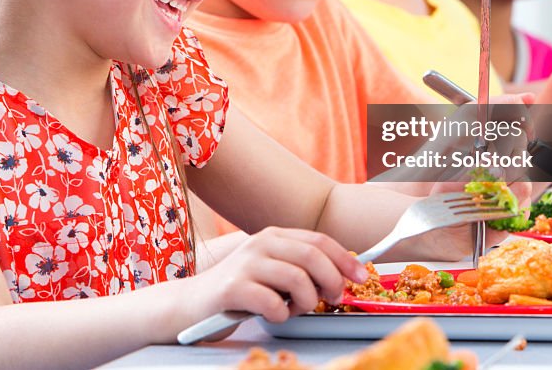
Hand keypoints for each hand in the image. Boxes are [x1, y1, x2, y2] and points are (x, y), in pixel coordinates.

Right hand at [186, 227, 364, 325]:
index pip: (319, 240)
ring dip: (307, 301)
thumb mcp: (271, 272)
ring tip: (296, 310)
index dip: (344, 258)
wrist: (190, 304)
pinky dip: (281, 314)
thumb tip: (341, 277)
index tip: (361, 276)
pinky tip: (272, 314)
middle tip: (333, 298)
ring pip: (297, 278)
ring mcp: (245, 265)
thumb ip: (300, 269)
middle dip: (332, 280)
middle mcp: (260, 244)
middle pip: (312, 256)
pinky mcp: (232, 288)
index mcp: (273, 236)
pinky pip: (272, 303)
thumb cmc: (238, 291)